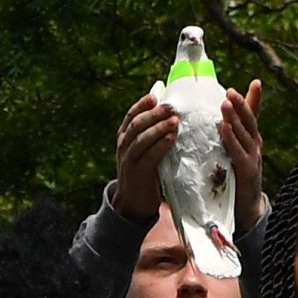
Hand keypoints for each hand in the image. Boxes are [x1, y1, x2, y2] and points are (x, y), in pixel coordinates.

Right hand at [112, 93, 176, 219]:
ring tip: (174, 119)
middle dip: (154, 113)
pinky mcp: (137, 172)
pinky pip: (149, 155)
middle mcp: (123, 145)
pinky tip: (171, 138)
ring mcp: (128, 159)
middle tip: (171, 106)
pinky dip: (160, 145)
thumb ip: (153, 137)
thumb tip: (172, 116)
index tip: (155, 95)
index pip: (131, 115)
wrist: (132, 203)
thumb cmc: (145, 173)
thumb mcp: (145, 152)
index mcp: (124, 137)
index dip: (142, 104)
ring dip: (158, 127)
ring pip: (141, 137)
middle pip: (136, 123)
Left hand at [220, 79, 266, 225]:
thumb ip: (223, 137)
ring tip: (226, 102)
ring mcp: (253, 159)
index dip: (254, 99)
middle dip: (242, 104)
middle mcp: (255, 146)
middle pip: (250, 120)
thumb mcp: (229, 153)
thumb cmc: (232, 178)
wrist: (244, 209)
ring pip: (245, 134)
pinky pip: (239, 153)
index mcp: (250, 140)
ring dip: (235, 117)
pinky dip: (232, 140)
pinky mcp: (247, 173)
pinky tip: (223, 129)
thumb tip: (208, 119)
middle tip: (231, 90)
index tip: (256, 81)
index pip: (253, 116)